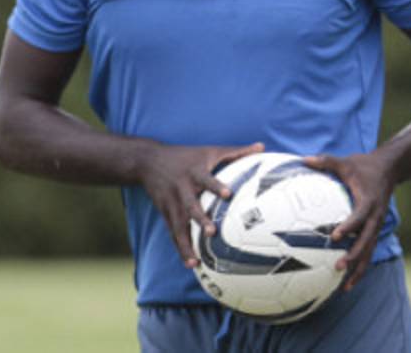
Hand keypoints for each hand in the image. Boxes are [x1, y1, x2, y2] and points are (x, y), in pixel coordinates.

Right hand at [139, 142, 264, 268]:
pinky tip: (191, 265)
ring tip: (196, 262)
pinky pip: (173, 233)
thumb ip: (236, 151)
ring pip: (178, 226)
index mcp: (194, 172)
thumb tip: (262, 146)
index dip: (216, 186)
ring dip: (186, 244)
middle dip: (200, 219)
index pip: (206, 179)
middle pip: (190, 205)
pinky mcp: (166, 214)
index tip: (228, 194)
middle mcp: (182, 189)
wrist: (148, 161)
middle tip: (211, 232)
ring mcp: (171, 203)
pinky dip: (181, 249)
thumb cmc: (186, 155)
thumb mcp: (209, 150)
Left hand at [304, 150, 397, 290]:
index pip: (359, 217)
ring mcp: (376, 226)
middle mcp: (375, 217)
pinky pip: (367, 251)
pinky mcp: (374, 230)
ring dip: (358, 269)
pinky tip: (347, 282)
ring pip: (369, 252)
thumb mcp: (346, 162)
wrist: (390, 168)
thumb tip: (303, 159)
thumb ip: (326, 161)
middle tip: (338, 267)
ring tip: (344, 287)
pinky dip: (360, 266)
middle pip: (366, 241)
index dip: (349, 226)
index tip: (335, 236)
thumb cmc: (364, 165)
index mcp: (368, 201)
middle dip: (353, 256)